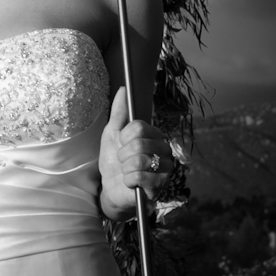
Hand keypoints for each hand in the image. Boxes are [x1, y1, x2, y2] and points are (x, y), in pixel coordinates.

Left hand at [98, 86, 172, 219]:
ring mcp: (165, 169)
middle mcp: (164, 151)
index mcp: (154, 136)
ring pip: (140, 161)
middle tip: (122, 159)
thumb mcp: (112, 132)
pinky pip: (140, 177)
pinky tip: (130, 182)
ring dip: (125, 167)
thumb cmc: (113, 158)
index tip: (120, 143)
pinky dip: (128, 180)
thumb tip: (123, 89)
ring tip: (126, 171)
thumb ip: (119, 111)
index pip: (140, 127)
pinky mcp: (160, 186)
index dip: (124, 136)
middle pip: (140, 143)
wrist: (110, 186)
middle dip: (123, 153)